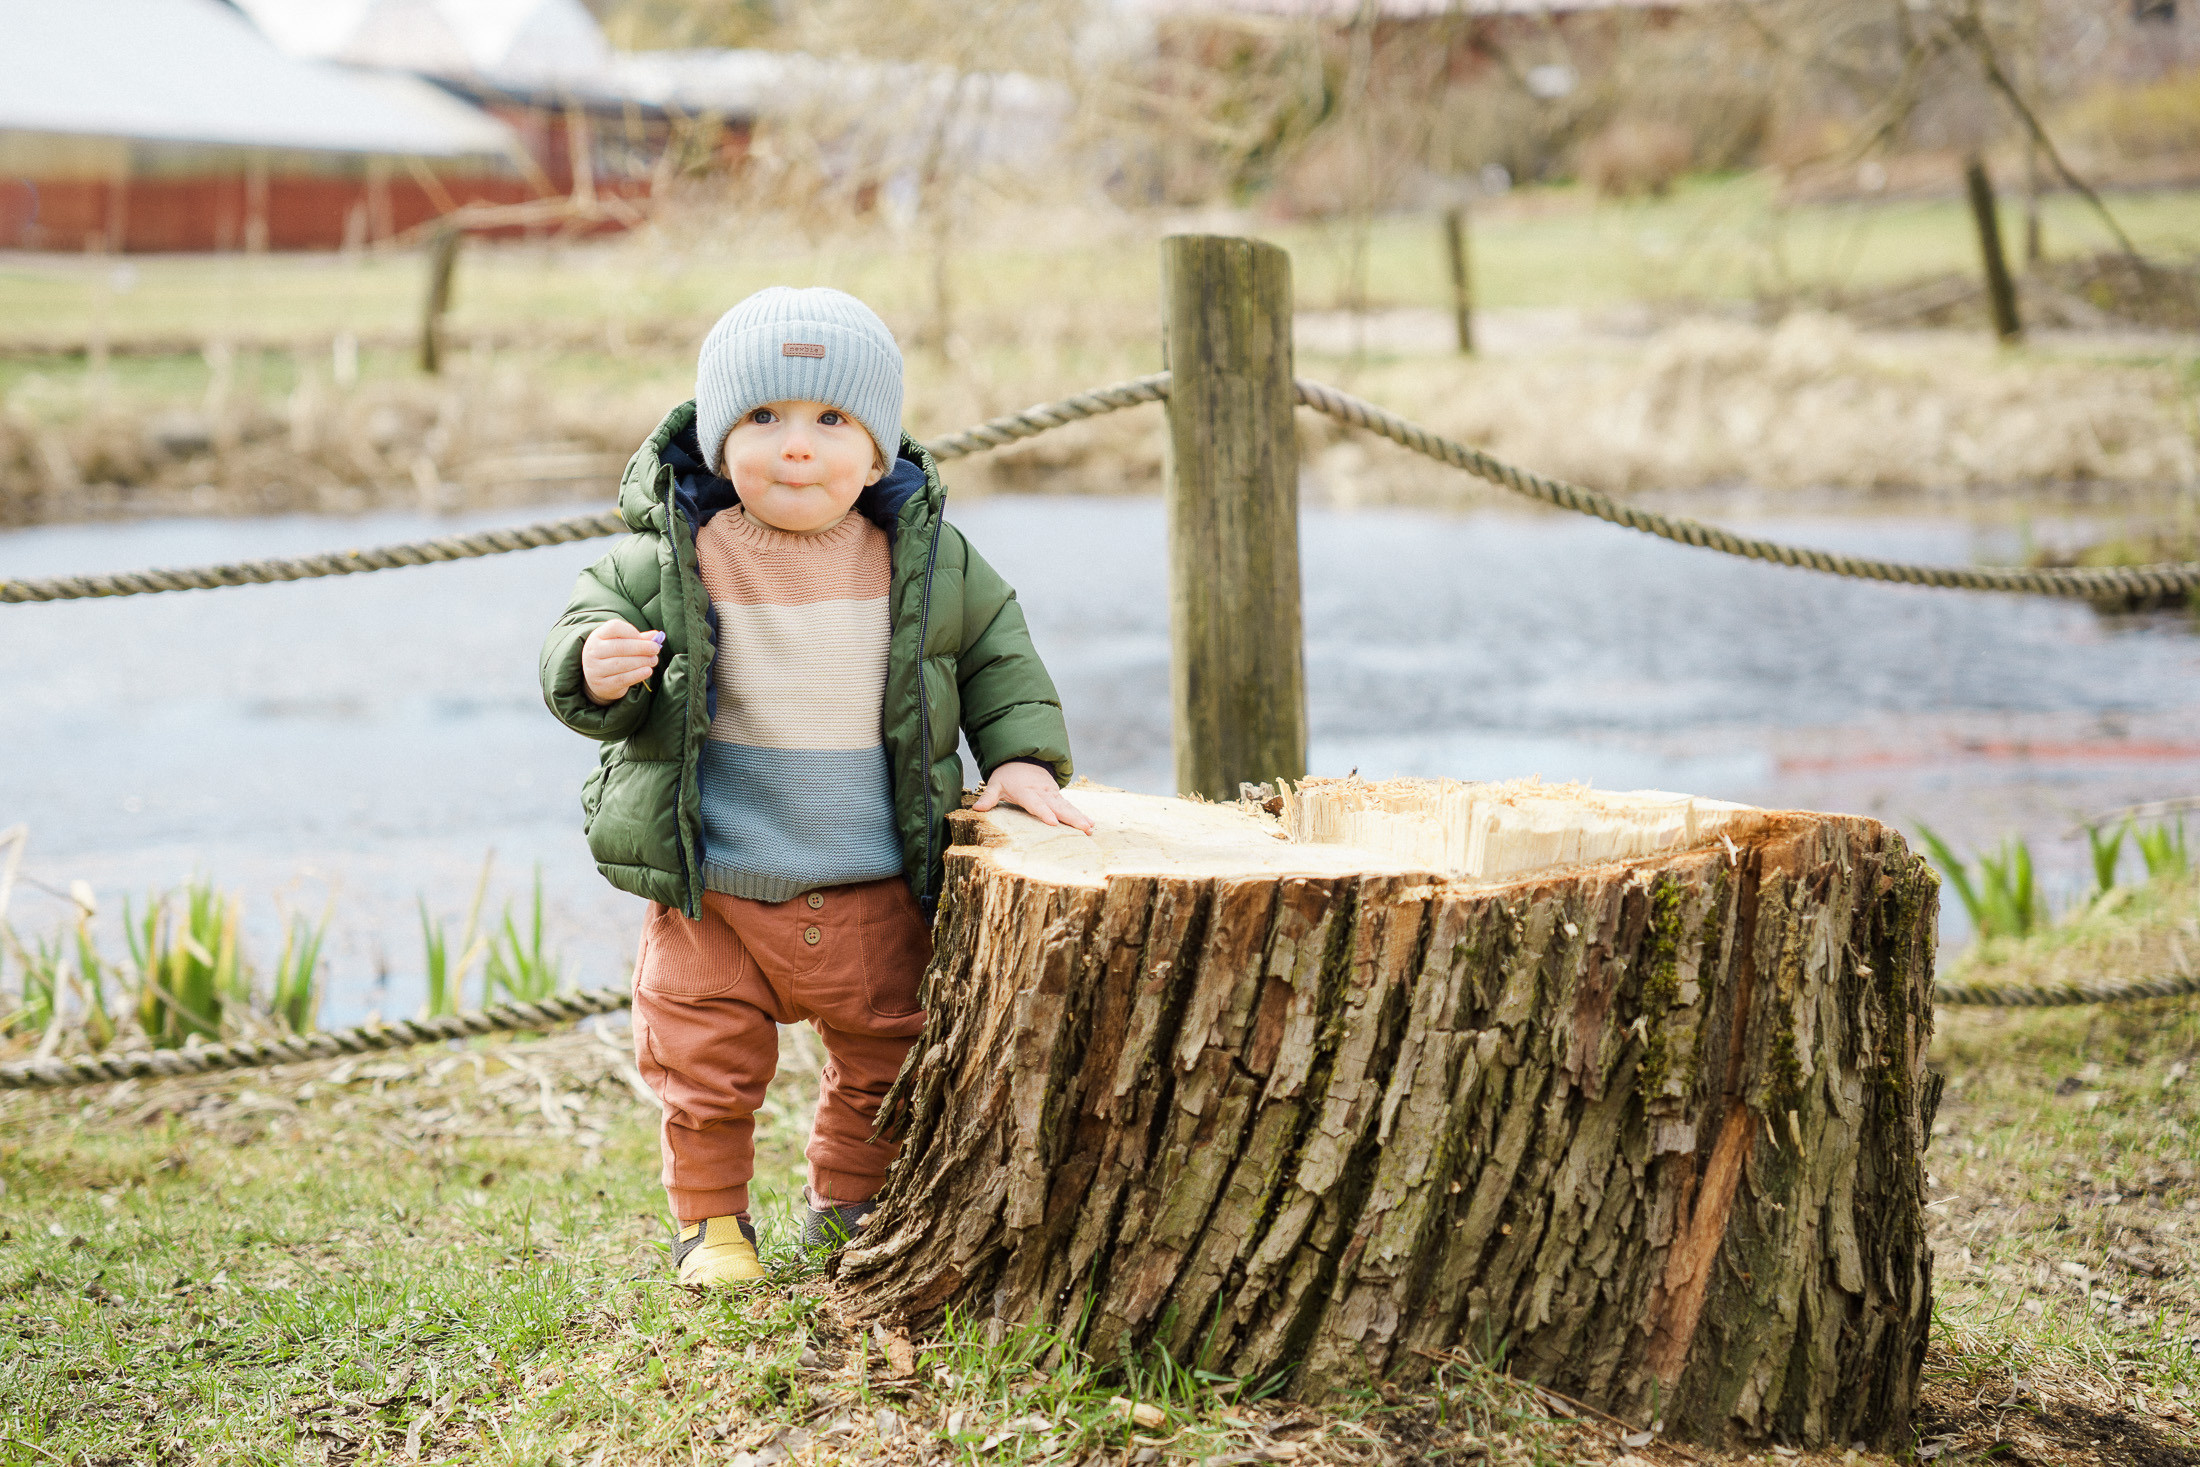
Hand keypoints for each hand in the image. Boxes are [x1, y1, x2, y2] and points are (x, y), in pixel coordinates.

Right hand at [582, 619, 663, 704]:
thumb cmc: (612, 656)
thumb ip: (638, 638)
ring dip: (642, 661)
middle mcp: (593, 651)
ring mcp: (595, 669)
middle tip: (655, 650)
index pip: (614, 627)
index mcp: (597, 636)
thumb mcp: (621, 643)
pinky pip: (622, 679)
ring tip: (653, 660)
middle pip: (620, 647)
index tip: (643, 638)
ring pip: (622, 664)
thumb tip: (657, 635)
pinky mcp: (602, 684)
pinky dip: (637, 675)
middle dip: (641, 648)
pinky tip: (648, 671)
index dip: (632, 631)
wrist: (597, 680)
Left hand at [972, 761, 1093, 833]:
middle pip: (1058, 806)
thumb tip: (976, 809)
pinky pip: (1070, 806)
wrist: (1022, 758)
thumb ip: (988, 797)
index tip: (1053, 822)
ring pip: (1067, 806)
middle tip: (1083, 829)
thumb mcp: (995, 784)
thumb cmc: (1007, 775)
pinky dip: (1081, 814)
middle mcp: (1042, 792)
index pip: (1036, 803)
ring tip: (1090, 829)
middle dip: (1071, 818)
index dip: (1044, 812)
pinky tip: (1091, 824)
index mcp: (1026, 791)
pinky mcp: (1057, 795)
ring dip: (1079, 817)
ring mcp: (1052, 793)